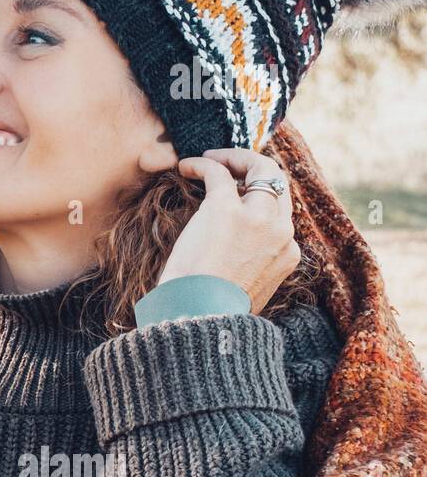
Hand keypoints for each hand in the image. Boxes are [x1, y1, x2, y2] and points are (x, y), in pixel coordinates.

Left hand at [160, 148, 299, 314]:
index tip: (240, 189)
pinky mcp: (227, 209)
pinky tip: (187, 165)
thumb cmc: (211, 308)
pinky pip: (220, 173)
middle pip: (278, 184)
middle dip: (253, 168)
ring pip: (260, 169)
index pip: (282, 212)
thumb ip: (252, 266)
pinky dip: (205, 163)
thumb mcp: (246, 287)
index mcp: (288, 254)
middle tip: (227, 164)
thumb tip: (232, 256)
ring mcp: (258, 219)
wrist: (199, 317)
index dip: (261, 195)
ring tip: (209, 159)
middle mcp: (281, 233)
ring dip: (234, 159)